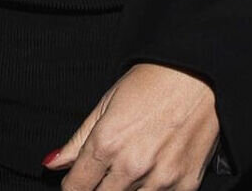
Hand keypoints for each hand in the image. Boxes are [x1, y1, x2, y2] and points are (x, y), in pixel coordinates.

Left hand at [41, 62, 220, 189]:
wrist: (200, 72)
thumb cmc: (152, 80)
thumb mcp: (108, 102)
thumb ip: (79, 139)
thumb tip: (52, 164)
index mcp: (107, 142)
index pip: (76, 188)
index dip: (73, 186)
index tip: (77, 182)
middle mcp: (131, 165)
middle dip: (97, 189)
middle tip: (105, 174)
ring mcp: (160, 179)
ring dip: (126, 190)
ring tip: (132, 167)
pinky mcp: (186, 185)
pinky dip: (153, 190)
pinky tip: (154, 172)